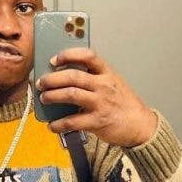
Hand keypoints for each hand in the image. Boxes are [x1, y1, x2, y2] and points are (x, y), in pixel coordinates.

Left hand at [36, 48, 157, 147]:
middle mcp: (103, 85)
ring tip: (44, 98)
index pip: (88, 56)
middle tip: (41, 82)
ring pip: (70, 95)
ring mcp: (100, 103)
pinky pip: (72, 121)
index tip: (54, 60)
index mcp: (107, 73)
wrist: (140, 125)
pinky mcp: (97, 122)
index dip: (69, 55)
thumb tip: (63, 76)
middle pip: (73, 76)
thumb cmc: (122, 103)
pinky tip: (52, 125)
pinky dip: (58, 124)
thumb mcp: (112, 83)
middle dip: (52, 79)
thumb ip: (93, 77)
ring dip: (52, 96)